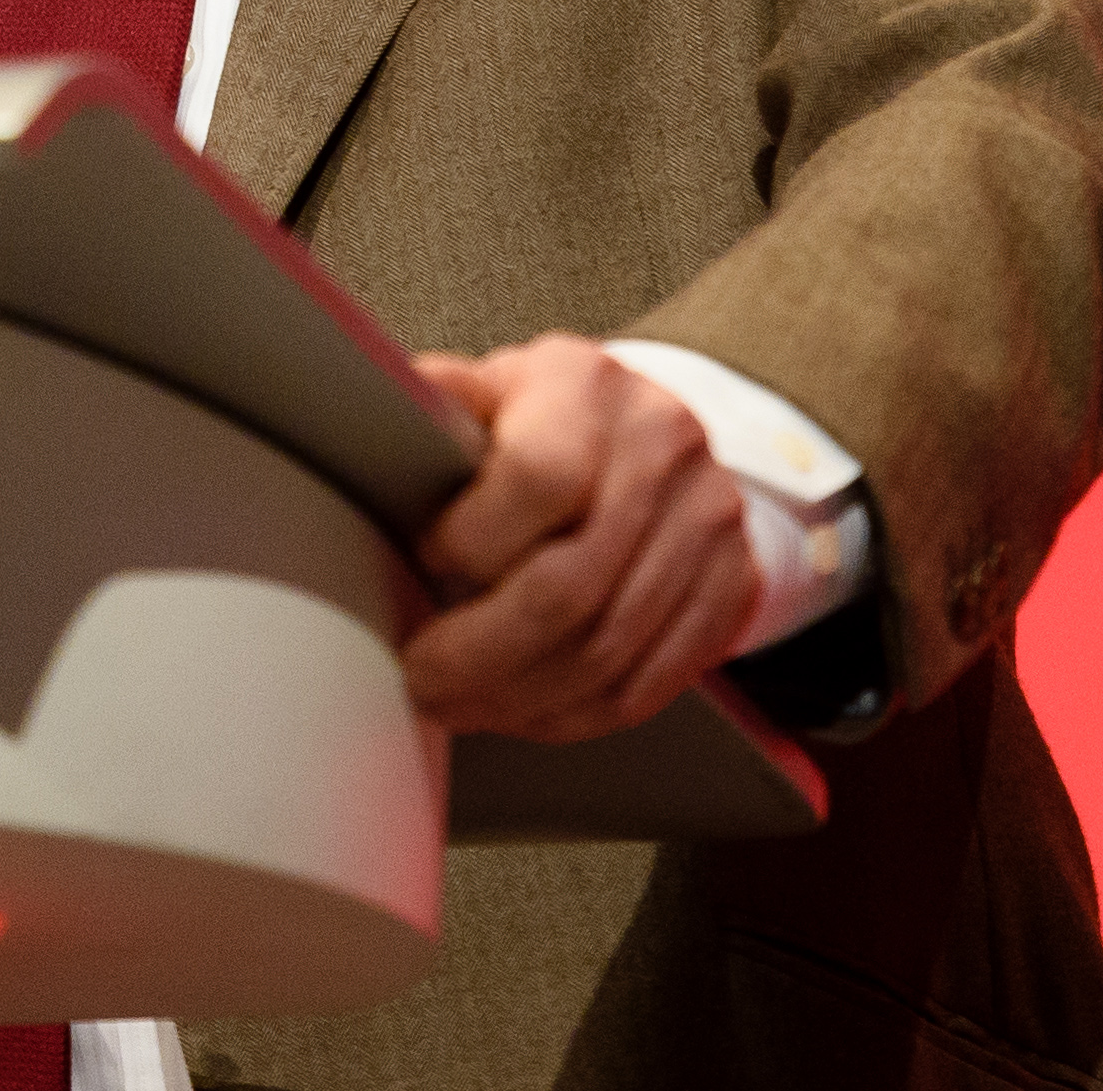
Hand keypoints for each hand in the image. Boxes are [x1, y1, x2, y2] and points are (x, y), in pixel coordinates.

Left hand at [401, 334, 759, 742]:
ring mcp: (709, 522)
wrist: (653, 430)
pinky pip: (649, 682)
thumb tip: (370, 417)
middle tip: (423, 677)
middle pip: (572, 586)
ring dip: (519, 698)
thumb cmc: (545, 416)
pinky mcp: (732, 588)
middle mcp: (663, 448)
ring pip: (609, 650)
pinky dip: (574, 715)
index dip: (470, 542)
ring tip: (459, 705)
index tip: (423, 561)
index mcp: (587, 387)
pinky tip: (523, 713)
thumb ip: (435, 407)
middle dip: (481, 653)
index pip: (537, 482)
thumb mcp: (489, 387)